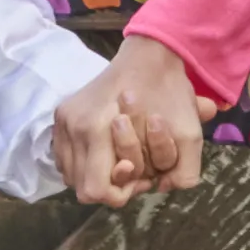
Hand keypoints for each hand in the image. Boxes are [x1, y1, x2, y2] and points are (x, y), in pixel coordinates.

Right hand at [45, 34, 208, 206]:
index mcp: (97, 129)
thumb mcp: (190, 134)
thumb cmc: (168, 93)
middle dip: (109, 186)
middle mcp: (73, 126)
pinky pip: (64, 158)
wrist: (148, 56)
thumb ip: (184, 173)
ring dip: (95, 175)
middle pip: (81, 188)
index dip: (119, 193)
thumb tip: (160, 189)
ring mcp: (63, 120)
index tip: (139, 176)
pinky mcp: (59, 116)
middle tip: (132, 169)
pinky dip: (83, 163)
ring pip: (70, 175)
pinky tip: (103, 151)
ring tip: (118, 159)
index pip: (95, 190)